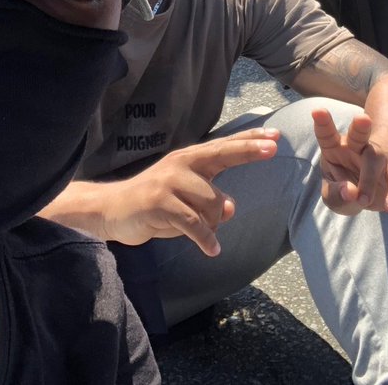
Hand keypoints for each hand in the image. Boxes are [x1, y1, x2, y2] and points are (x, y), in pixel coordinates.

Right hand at [100, 129, 279, 255]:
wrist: (112, 210)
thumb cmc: (155, 204)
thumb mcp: (186, 198)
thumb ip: (210, 199)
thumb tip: (231, 208)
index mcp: (189, 159)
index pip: (224, 147)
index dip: (249, 141)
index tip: (275, 137)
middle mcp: (181, 164)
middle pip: (222, 155)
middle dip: (248, 150)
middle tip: (273, 149)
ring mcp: (170, 181)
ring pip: (213, 203)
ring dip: (213, 224)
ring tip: (201, 232)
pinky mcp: (161, 203)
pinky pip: (195, 224)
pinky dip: (206, 240)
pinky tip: (212, 250)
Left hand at [312, 108, 387, 214]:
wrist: (373, 194)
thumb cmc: (345, 189)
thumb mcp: (333, 197)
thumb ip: (336, 194)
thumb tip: (351, 192)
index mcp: (335, 148)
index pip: (327, 134)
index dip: (323, 123)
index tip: (317, 111)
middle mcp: (357, 148)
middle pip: (358, 135)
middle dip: (360, 126)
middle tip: (362, 118)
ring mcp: (377, 157)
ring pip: (375, 160)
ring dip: (368, 180)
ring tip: (362, 200)